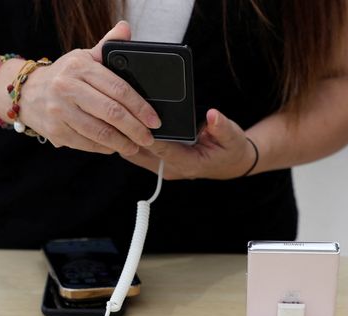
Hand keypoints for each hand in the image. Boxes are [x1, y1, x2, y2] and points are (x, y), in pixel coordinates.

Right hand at [17, 21, 160, 154]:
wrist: (27, 93)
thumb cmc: (63, 76)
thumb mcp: (83, 58)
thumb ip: (106, 46)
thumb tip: (125, 29)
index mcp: (79, 67)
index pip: (118, 88)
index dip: (140, 107)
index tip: (154, 120)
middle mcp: (67, 87)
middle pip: (111, 113)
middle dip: (135, 128)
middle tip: (148, 137)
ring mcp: (59, 111)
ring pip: (99, 132)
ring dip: (121, 143)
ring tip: (134, 146)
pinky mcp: (55, 131)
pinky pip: (86, 143)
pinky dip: (103, 147)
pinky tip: (114, 147)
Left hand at [122, 109, 256, 179]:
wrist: (229, 164)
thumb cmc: (230, 149)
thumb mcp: (233, 136)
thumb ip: (222, 127)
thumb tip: (213, 115)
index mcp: (189, 163)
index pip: (163, 150)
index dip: (149, 137)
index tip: (136, 121)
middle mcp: (172, 169)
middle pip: (142, 153)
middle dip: (129, 135)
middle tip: (115, 113)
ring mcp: (164, 168)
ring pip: (135, 155)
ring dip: (125, 138)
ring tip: (114, 115)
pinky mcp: (159, 164)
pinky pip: (138, 154)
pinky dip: (130, 140)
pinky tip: (123, 124)